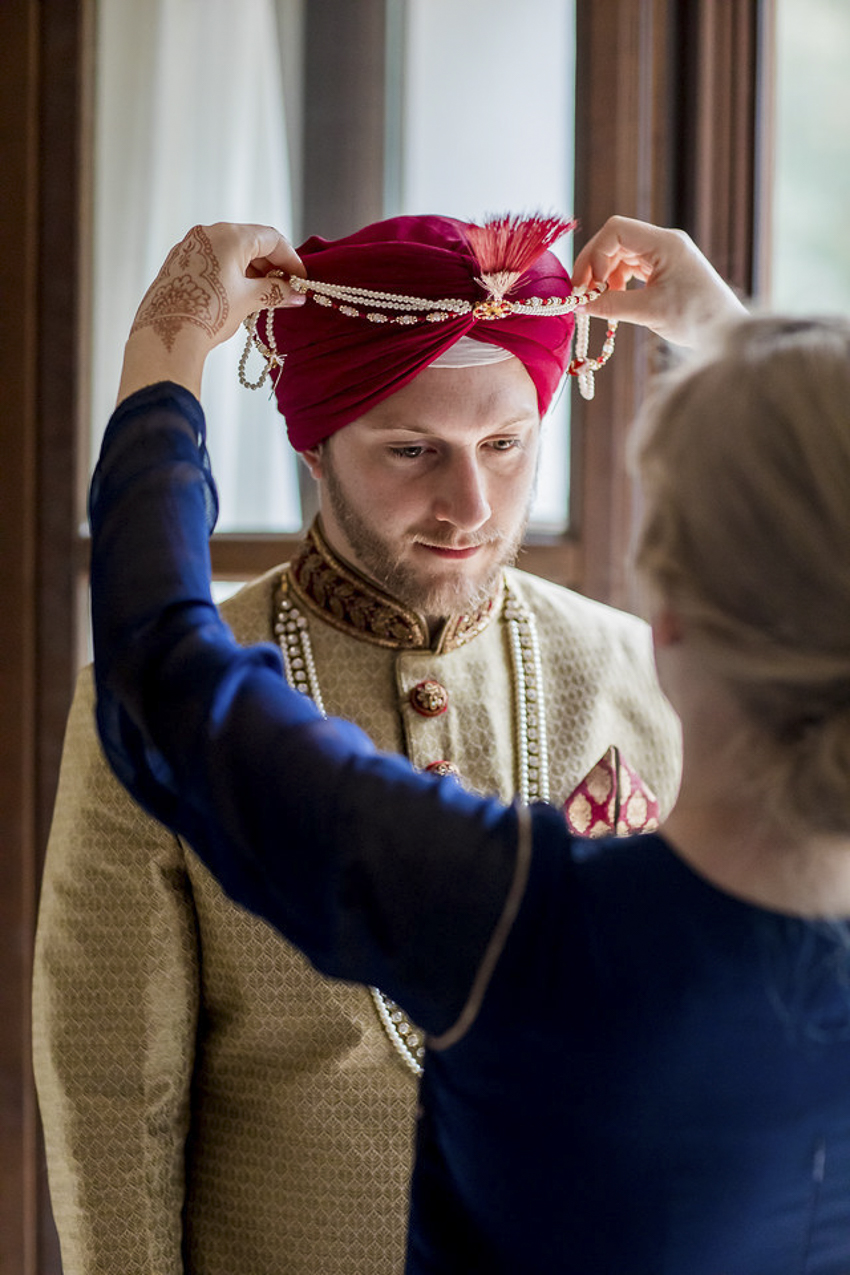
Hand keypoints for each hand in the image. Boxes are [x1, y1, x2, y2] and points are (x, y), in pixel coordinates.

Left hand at [118, 222, 305, 402]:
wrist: (167, 334)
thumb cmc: (210, 312)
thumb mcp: (249, 300)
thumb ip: (276, 292)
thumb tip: (296, 294)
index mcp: (230, 235)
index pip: (271, 239)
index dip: (291, 259)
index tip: (301, 280)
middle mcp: (208, 234)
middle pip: (251, 243)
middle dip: (271, 266)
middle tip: (284, 290)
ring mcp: (190, 247)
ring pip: (231, 253)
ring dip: (252, 272)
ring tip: (262, 297)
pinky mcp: (178, 263)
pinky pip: (213, 262)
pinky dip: (231, 275)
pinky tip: (237, 297)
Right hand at [572, 215, 745, 347]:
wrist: (727, 332)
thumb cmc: (697, 319)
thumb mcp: (649, 312)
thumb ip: (611, 305)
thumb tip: (578, 305)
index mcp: (665, 243)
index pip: (615, 230)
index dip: (594, 255)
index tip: (587, 286)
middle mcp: (664, 243)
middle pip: (614, 241)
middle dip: (594, 266)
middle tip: (580, 295)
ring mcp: (663, 255)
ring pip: (619, 255)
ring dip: (603, 276)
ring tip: (597, 301)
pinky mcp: (662, 269)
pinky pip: (629, 267)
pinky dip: (615, 282)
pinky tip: (614, 300)